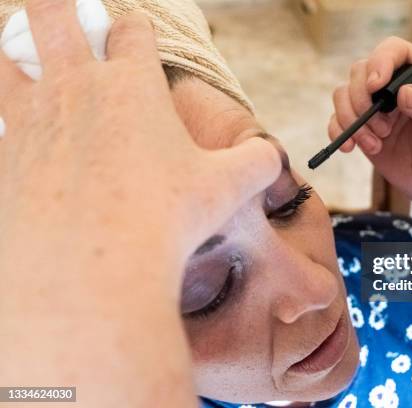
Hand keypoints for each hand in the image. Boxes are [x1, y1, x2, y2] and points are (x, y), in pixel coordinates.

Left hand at [0, 1, 280, 268]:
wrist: (91, 268)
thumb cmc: (164, 220)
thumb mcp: (226, 189)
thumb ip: (256, 164)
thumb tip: (272, 158)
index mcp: (132, 85)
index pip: (131, 31)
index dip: (135, 31)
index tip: (135, 40)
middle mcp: (76, 88)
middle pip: (53, 15)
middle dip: (61, 8)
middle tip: (66, 17)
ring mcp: (30, 118)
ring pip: (6, 56)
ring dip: (14, 49)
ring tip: (25, 61)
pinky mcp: (3, 155)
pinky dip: (6, 117)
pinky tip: (20, 135)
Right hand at [328, 37, 411, 202]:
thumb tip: (403, 94)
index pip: (393, 50)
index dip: (380, 61)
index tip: (375, 87)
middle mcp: (394, 87)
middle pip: (360, 71)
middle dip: (362, 101)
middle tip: (383, 130)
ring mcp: (375, 108)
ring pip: (343, 94)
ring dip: (351, 120)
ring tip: (374, 146)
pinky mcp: (362, 129)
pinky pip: (337, 120)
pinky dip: (338, 133)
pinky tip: (350, 148)